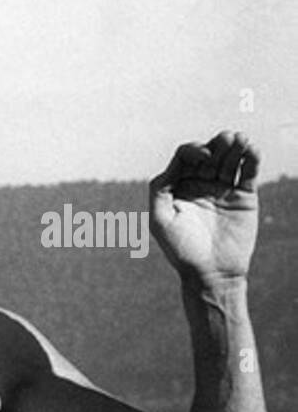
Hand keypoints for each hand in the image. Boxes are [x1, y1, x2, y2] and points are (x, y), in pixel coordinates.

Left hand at [150, 131, 258, 286]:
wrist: (211, 272)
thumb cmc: (181, 249)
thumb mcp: (159, 219)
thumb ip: (160, 189)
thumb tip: (172, 164)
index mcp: (178, 187)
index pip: (185, 157)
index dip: (194, 150)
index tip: (203, 156)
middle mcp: (200, 184)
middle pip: (210, 153)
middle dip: (218, 144)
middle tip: (228, 138)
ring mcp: (222, 188)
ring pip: (230, 159)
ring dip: (236, 146)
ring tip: (241, 139)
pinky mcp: (243, 196)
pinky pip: (248, 172)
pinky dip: (252, 159)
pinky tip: (252, 149)